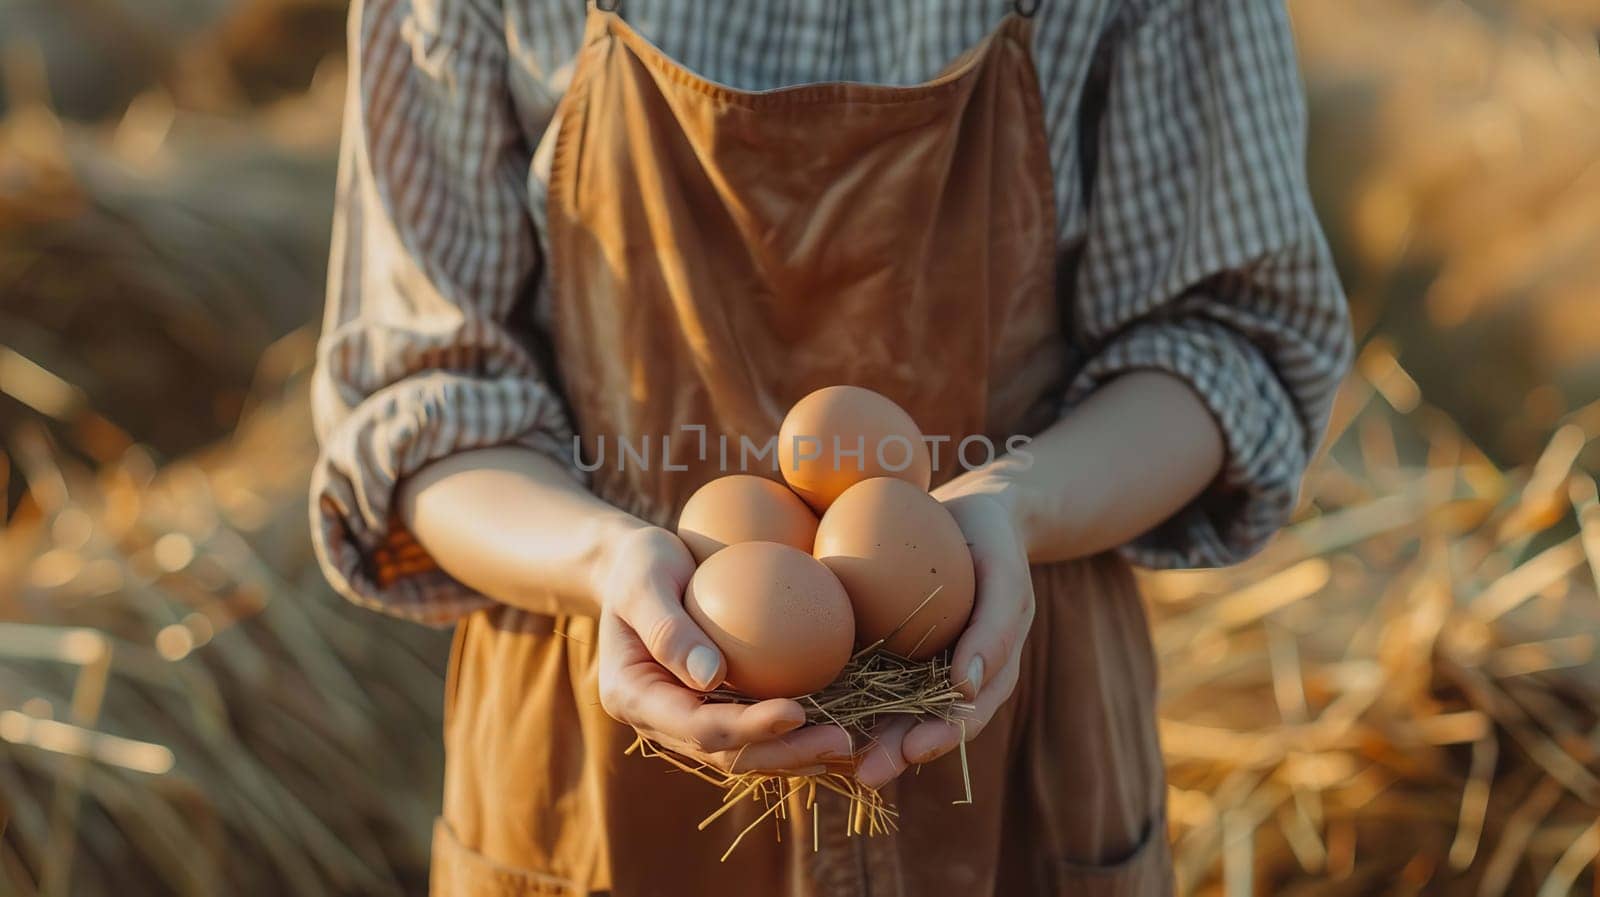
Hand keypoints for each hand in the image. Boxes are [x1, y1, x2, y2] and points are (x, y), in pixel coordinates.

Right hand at [595, 525, 852, 774]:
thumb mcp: (643, 581)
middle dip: (784, 754)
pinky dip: (791, 736)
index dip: (747, 728)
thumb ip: (667, 628)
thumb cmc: (640, 563)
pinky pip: (752, 732)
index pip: (696, 727)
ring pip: (743, 754)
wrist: (634, 568)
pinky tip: (833, 726)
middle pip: (725, 754)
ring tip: (846, 746)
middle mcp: (658, 722)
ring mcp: (683, 722)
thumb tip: (712, 677)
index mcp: (633, 698)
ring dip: (794, 755)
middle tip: (840, 741)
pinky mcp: (709, 710)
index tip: (797, 712)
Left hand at [854, 490, 1034, 787]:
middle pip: (918, 725)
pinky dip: (837, 695)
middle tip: (867, 774)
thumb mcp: (1004, 576)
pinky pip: (856, 675)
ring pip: (884, 710)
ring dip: (861, 735)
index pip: (964, 716)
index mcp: (983, 675)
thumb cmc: (992, 542)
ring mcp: (910, 667)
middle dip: (893, 752)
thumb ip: (994, 628)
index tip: (916, 750)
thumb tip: (967, 687)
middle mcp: (944, 680)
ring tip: (829, 757)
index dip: (941, 738)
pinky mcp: (878, 646)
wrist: (965, 513)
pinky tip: (804, 706)